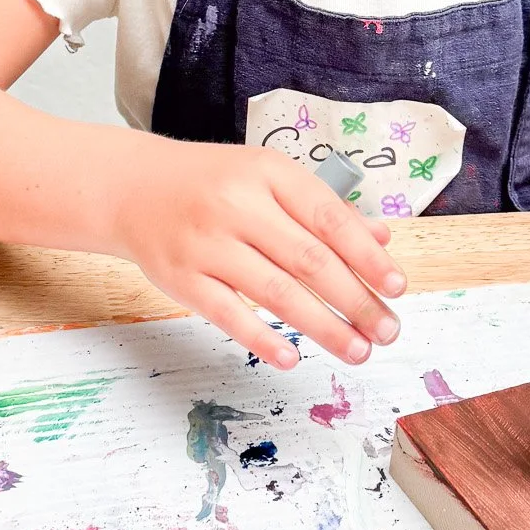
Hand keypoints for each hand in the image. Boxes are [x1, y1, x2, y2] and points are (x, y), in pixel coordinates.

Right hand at [109, 138, 405, 367]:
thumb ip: (323, 207)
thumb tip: (382, 239)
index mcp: (268, 173)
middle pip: (309, 260)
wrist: (132, 189)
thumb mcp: (267, 178)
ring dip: (323, 326)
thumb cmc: (213, 184)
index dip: (368, 256)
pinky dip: (262, 338)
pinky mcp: (181, 278)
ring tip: (357, 350)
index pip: (329, 218)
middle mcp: (237, 205)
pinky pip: (228, 314)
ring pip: (276, 292)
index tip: (397, 287)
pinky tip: (293, 357)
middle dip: (356, 300)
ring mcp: (207, 243)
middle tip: (387, 330)